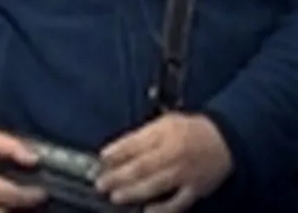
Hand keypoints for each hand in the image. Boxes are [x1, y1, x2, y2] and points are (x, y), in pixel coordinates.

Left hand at [95, 113, 231, 211]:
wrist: (224, 140)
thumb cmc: (190, 130)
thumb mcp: (165, 122)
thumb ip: (142, 135)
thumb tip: (117, 150)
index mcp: (163, 134)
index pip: (135, 144)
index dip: (116, 152)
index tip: (101, 159)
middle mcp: (173, 153)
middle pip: (142, 166)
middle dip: (119, 176)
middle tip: (101, 183)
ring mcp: (184, 173)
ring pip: (157, 184)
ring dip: (134, 191)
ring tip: (116, 196)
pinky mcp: (195, 189)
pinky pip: (179, 201)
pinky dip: (164, 208)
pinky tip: (148, 211)